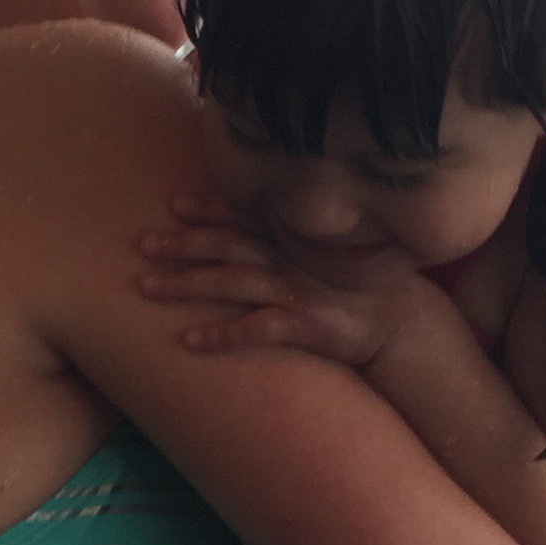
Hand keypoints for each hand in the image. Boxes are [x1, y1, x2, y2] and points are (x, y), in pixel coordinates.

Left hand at [135, 197, 421, 365]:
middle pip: (228, 245)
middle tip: (141, 244)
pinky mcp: (307, 324)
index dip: (210, 209)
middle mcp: (290, 260)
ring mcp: (297, 291)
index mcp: (293, 243)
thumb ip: (289, 249)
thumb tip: (251, 247)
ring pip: (233, 281)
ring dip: (187, 282)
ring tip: (145, 287)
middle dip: (183, 243)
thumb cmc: (357, 293)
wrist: (404, 323)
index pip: (245, 218)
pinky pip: (258, 327)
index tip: (174, 203)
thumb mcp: (321, 262)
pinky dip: (223, 333)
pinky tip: (190, 340)